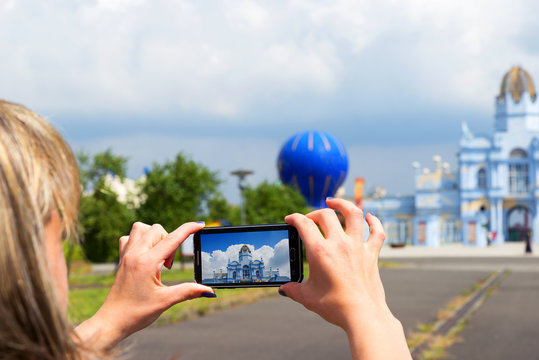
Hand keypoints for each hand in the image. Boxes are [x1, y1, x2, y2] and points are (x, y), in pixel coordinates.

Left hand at [75, 222, 214, 349]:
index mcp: (147, 263)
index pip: (172, 239)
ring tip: (158, 256)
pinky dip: (140, 240)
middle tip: (168, 265)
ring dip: (154, 236)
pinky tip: (145, 255)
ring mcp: (126, 255)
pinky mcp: (121, 259)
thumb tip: (209, 291)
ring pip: (141, 228)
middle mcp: (135, 254)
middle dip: (169, 240)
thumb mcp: (166, 301)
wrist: (112, 322)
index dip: (188, 229)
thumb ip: (189, 292)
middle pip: (157, 229)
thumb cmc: (136, 313)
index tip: (200, 225)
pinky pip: (130, 237)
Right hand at [281, 198, 409, 359]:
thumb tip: (284, 288)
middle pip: (325, 215)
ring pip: (353, 214)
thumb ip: (293, 290)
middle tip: (309, 220)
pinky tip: (369, 217)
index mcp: (320, 252)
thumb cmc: (335, 307)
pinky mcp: (372, 254)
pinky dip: (374, 221)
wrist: (363, 315)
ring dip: (342, 204)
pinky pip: (377, 232)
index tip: (290, 220)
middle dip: (314, 214)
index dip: (294, 218)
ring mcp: (358, 247)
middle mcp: (339, 244)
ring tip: (333, 201)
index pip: (304, 224)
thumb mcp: (308, 297)